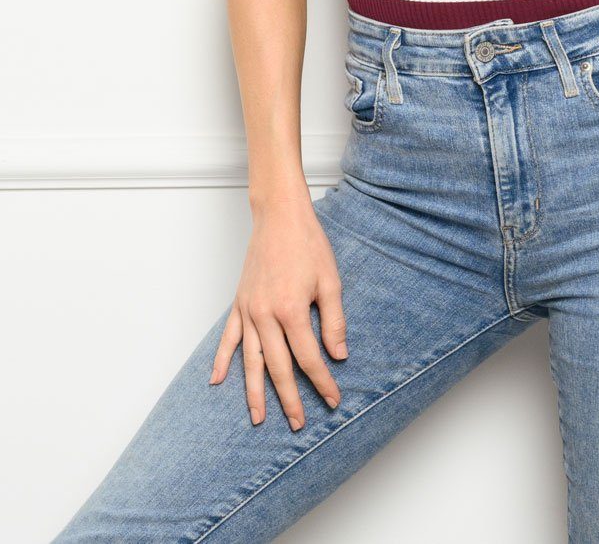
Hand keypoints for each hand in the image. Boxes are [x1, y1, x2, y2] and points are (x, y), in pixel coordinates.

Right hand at [208, 197, 348, 429]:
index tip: (333, 399)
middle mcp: (265, 316)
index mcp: (291, 311)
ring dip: (254, 392)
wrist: (280, 216)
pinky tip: (217, 382)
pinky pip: (228, 339)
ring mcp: (248, 311)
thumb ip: (333, 320)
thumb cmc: (307, 244)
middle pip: (278, 368)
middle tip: (298, 423)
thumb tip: (338, 355)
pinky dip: (222, 362)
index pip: (308, 358)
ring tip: (259, 418)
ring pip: (250, 361)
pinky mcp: (239, 304)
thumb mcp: (330, 281)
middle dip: (289, 399)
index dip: (322, 382)